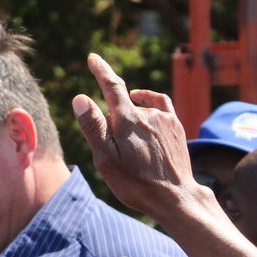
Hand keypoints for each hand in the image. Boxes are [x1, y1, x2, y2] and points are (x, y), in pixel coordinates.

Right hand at [72, 53, 199, 215]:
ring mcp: (164, 119)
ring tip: (128, 147)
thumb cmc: (136, 183)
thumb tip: (80, 97)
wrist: (175, 198)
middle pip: (123, 104)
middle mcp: (147, 113)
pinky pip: (160, 105)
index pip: (112, 85)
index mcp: (127, 120)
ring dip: (130, 118)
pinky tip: (145, 113)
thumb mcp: (106, 159)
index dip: (101, 70)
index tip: (93, 58)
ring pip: (140, 109)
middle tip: (114, 153)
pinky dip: (149, 104)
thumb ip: (94, 127)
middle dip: (113, 118)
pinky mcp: (176, 127)